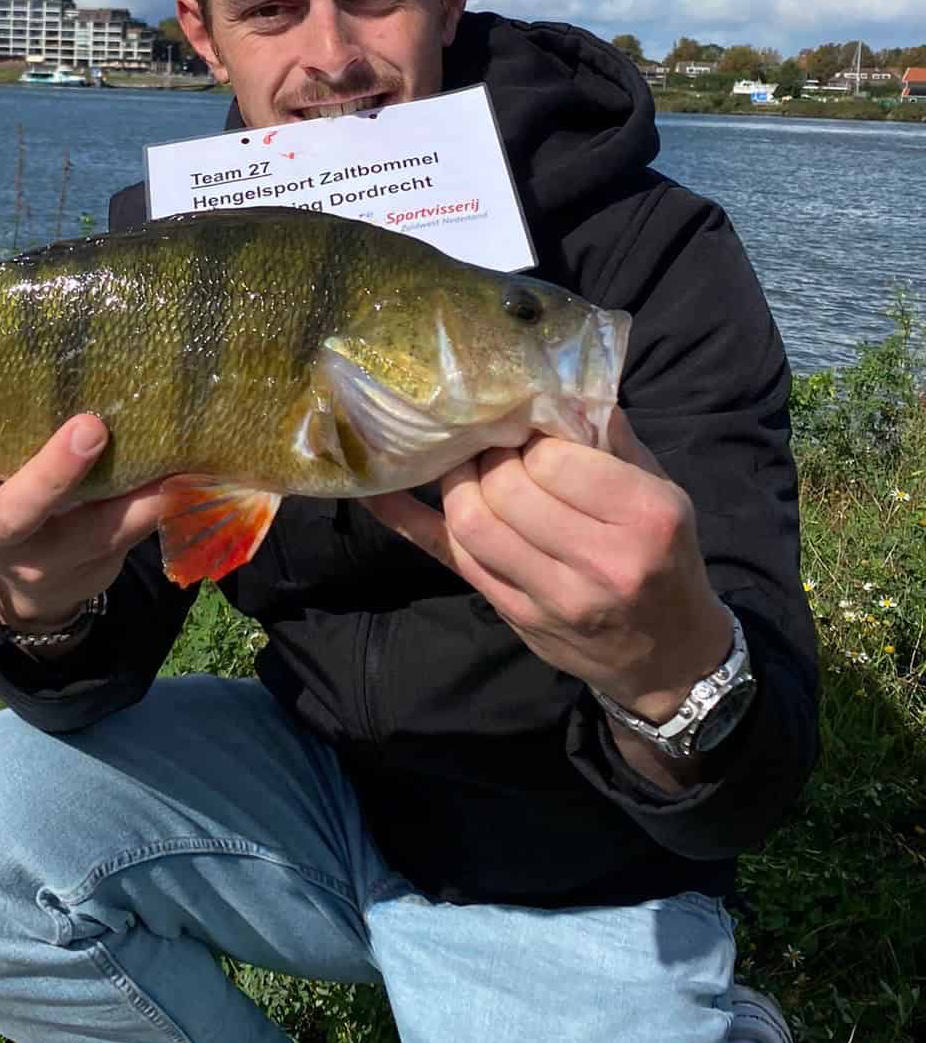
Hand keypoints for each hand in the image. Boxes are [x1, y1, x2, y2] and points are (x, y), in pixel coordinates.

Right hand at [0, 393, 167, 631]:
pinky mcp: (97, 566)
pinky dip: (159, 504)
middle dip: (49, 475)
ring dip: (127, 500)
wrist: (38, 584)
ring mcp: (49, 558)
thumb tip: (28, 302)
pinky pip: (133, 539)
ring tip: (163, 465)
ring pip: (84, 536)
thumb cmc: (4, 482)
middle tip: (90, 427)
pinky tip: (187, 474)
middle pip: (10, 516)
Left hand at [363, 409, 730, 717]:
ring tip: (467, 464)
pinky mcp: (514, 616)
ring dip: (457, 483)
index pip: (555, 459)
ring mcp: (552, 597)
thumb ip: (613, 439)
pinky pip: (446, 558)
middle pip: (506, 490)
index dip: (530, 437)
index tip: (527, 429)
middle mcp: (600, 562)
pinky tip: (375, 492)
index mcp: (645, 519)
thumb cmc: (667, 559)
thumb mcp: (663, 492)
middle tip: (489, 441)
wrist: (667, 658)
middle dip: (488, 457)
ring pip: (471, 523)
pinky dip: (406, 520)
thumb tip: (556, 383)